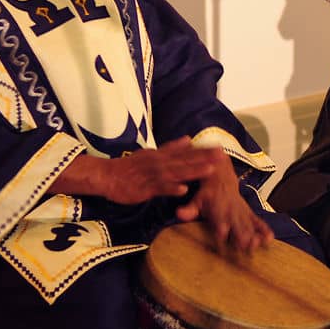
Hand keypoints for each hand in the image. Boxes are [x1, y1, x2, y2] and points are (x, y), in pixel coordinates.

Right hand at [57, 137, 225, 204]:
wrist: (107, 176)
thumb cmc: (131, 167)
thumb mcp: (152, 153)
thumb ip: (170, 148)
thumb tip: (188, 139)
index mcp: (162, 155)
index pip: (186, 152)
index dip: (203, 151)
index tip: (220, 149)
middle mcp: (159, 162)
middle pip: (185, 160)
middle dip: (204, 159)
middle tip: (222, 157)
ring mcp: (152, 175)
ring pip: (175, 173)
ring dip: (192, 172)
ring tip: (209, 171)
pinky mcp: (144, 188)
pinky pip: (159, 188)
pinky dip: (170, 188)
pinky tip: (183, 189)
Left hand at [175, 153, 272, 252]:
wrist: (222, 175)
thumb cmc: (207, 191)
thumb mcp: (197, 198)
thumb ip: (189, 209)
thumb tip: (179, 214)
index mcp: (218, 210)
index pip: (219, 224)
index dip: (221, 231)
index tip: (223, 239)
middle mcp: (231, 212)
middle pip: (237, 226)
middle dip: (242, 236)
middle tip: (246, 246)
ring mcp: (241, 213)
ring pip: (249, 225)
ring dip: (254, 235)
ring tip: (258, 245)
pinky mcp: (248, 212)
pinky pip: (257, 221)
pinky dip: (264, 229)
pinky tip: (270, 238)